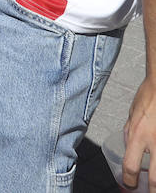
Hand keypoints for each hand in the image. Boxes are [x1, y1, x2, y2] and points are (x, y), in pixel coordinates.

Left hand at [124, 76, 155, 190]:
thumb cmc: (149, 96)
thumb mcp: (132, 114)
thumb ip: (130, 132)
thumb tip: (127, 148)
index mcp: (138, 135)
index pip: (131, 166)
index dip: (129, 180)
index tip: (129, 184)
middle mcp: (155, 141)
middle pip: (155, 178)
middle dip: (152, 190)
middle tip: (149, 191)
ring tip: (155, 184)